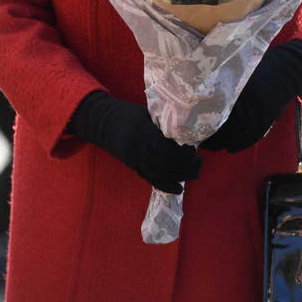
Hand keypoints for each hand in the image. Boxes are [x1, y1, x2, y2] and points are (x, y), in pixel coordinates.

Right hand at [69, 92, 201, 193]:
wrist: (102, 122)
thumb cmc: (128, 113)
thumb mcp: (146, 113)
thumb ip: (163, 123)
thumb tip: (188, 129)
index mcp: (142, 132)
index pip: (164, 148)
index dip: (181, 152)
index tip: (193, 148)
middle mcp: (137, 149)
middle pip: (164, 164)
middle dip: (186, 166)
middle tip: (199, 160)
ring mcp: (134, 160)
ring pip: (160, 175)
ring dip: (180, 176)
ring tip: (195, 171)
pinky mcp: (133, 167)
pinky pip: (150, 180)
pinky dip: (166, 186)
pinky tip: (179, 188)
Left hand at [201, 40, 301, 152]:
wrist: (289, 69)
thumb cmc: (259, 69)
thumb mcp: (239, 74)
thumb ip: (223, 86)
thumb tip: (200, 101)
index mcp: (235, 87)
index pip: (214, 110)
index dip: (203, 123)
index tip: (193, 129)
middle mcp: (246, 101)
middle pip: (224, 126)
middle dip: (211, 137)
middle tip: (200, 142)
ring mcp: (259, 111)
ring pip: (237, 135)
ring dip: (224, 144)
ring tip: (212, 146)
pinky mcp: (268, 119)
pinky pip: (252, 137)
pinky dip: (239, 145)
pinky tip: (230, 148)